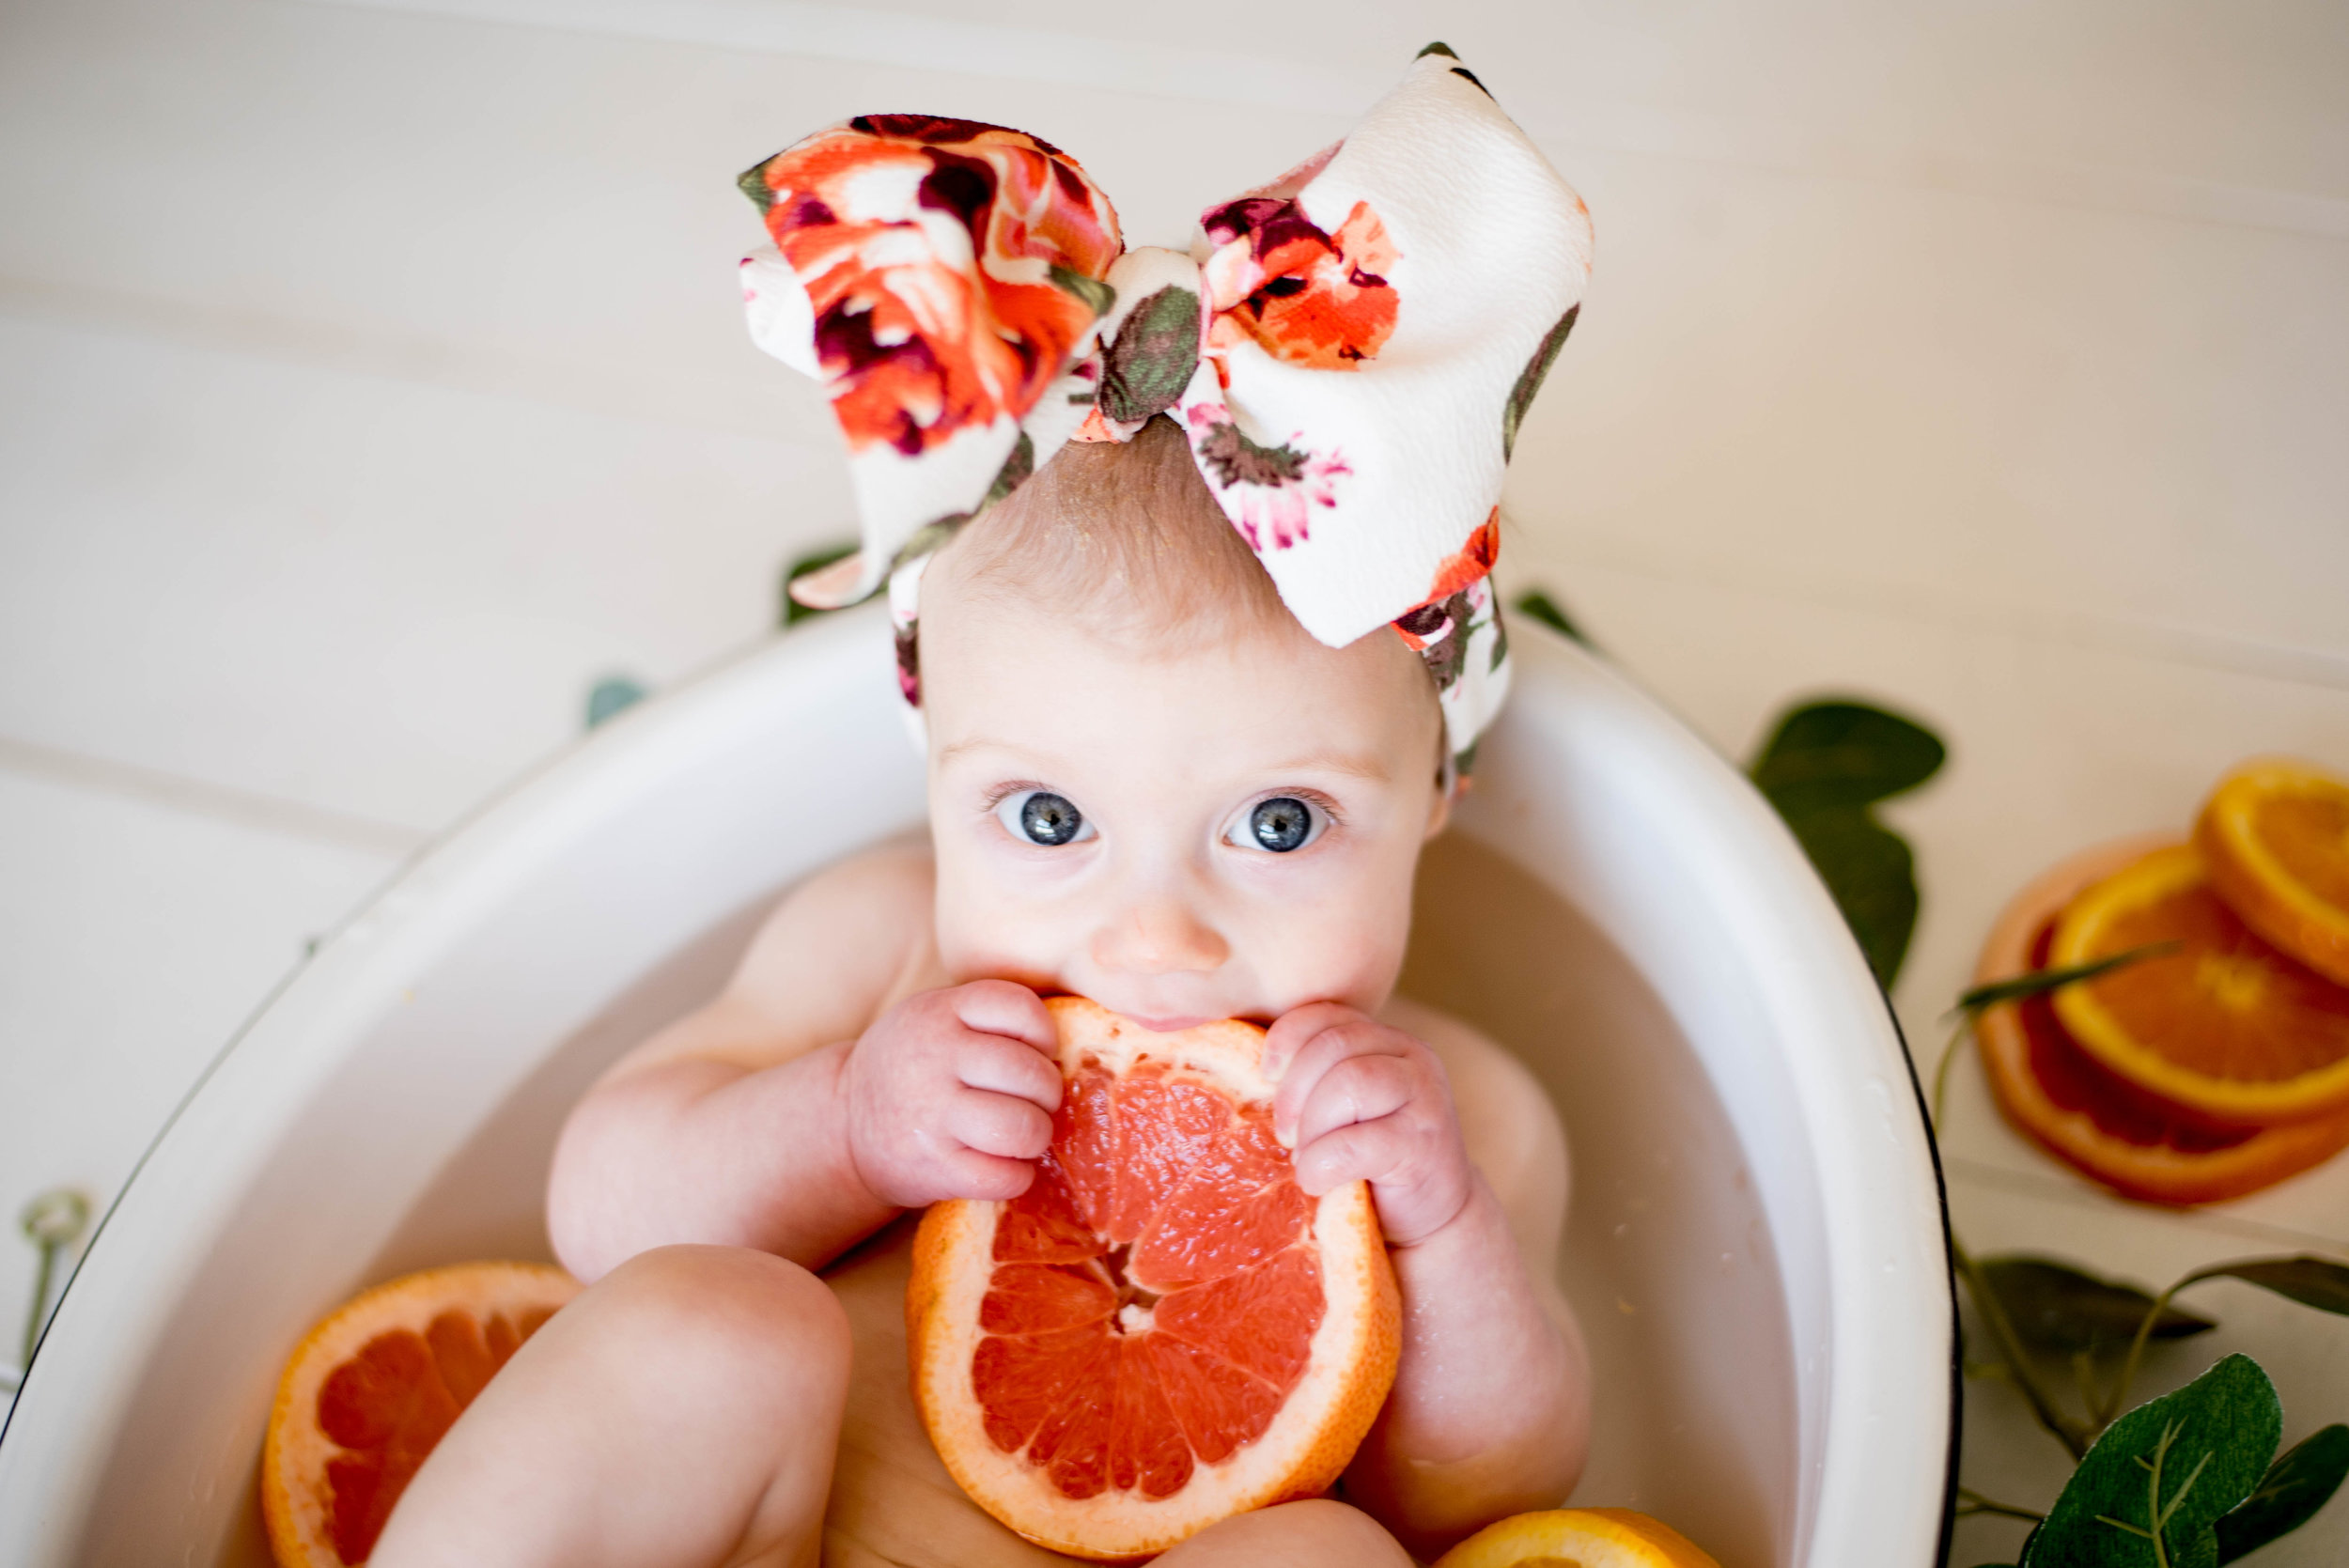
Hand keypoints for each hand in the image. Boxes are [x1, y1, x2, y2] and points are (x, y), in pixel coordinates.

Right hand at [844, 981, 1061, 1208]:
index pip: (1019, 1007)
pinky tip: (1005, 1166)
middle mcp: (933, 1057)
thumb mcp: (933, 1018)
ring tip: (1023, 1136)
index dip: (1044, 1033)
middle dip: (1047, 1094)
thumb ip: (986, 1018)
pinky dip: (1018, 1176)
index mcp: (939, 1011)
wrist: (845, 1127)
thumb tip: (1069, 1046)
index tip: (1039, 1053)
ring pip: (1023, 1127)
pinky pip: (1006, 1176)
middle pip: (1029, 1072)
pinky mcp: (934, 1167)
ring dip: (1037, 1136)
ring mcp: (931, 1114)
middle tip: (1034, 1103)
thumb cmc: (912, 1067)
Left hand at [1265, 1003, 1473, 1247]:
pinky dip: (1324, 1164)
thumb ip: (1311, 1079)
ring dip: (1312, 1127)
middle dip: (1294, 1093)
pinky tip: (1317, 1181)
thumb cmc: (1366, 1159)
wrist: (1428, 1216)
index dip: (1286, 1040)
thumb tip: (1234, 1066)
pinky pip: (1358, 1142)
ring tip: (1305, 1157)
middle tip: (1285, 1136)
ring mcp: (1425, 1096)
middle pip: (1333, 1046)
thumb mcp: (1339, 1108)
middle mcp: (1411, 1055)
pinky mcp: (1424, 1144)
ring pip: (1350, 1083)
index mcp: (1383, 1039)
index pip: (1326, 1015)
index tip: (1266, 1077)